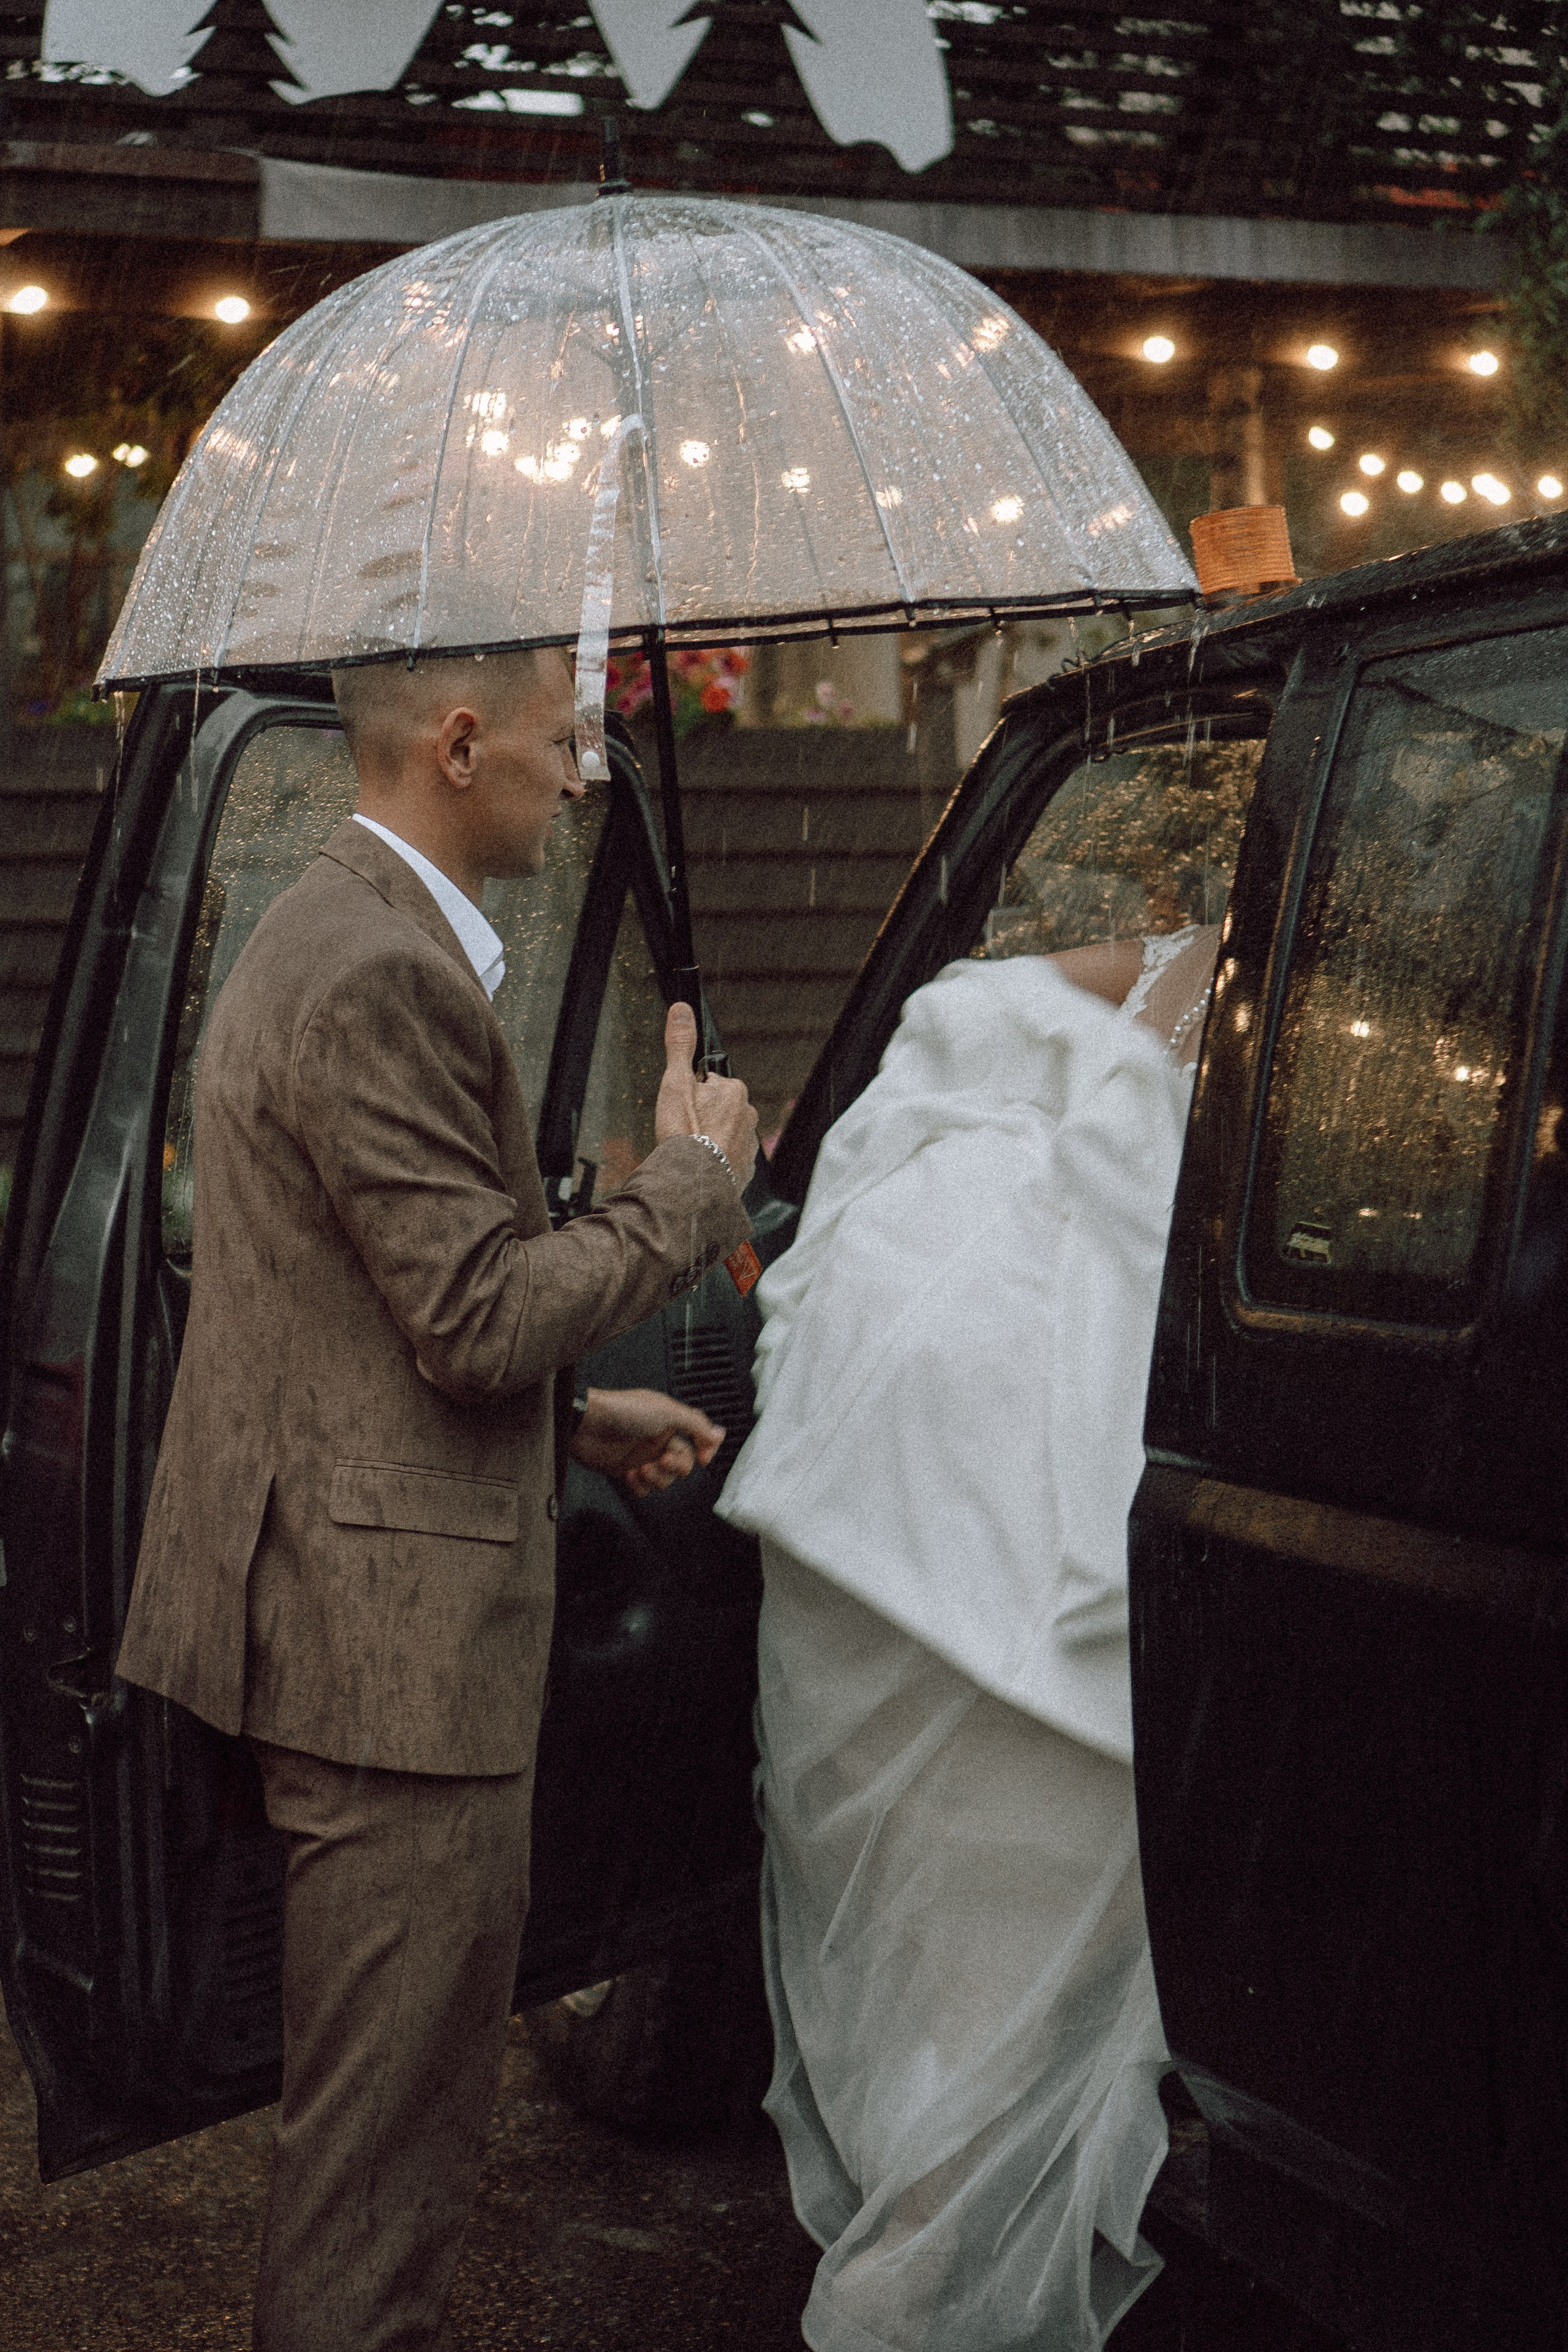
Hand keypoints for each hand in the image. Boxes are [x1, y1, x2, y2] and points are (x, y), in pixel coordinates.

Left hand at [569, 1386, 725, 1496]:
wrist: (585, 1424)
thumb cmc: (622, 1411)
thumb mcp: (667, 1411)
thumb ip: (696, 1424)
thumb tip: (719, 1434)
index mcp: (670, 1420)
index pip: (698, 1437)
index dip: (705, 1449)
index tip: (705, 1458)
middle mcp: (658, 1438)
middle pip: (683, 1463)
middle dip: (676, 1466)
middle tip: (662, 1459)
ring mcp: (642, 1455)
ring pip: (664, 1479)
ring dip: (656, 1477)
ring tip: (642, 1468)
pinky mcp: (626, 1470)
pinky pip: (643, 1488)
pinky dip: (639, 1485)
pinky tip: (629, 1474)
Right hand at [654, 1003, 758, 1188]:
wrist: (693, 1182)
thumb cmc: (685, 1133)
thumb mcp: (675, 1082)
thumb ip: (680, 1045)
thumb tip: (682, 1011)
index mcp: (734, 1091)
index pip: (710, 1084)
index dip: (692, 1095)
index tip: (682, 1108)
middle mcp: (748, 1115)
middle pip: (719, 1110)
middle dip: (702, 1117)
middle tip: (683, 1130)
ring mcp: (748, 1144)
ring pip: (724, 1134)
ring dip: (709, 1140)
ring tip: (690, 1149)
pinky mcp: (744, 1169)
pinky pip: (728, 1159)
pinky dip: (715, 1161)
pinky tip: (700, 1165)